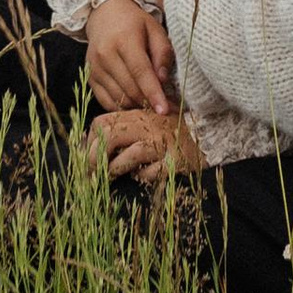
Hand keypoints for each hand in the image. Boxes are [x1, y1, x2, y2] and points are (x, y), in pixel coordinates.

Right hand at [84, 0, 172, 112]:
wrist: (105, 14)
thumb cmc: (134, 22)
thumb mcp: (154, 29)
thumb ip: (162, 53)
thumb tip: (163, 80)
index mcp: (124, 39)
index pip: (140, 72)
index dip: (153, 93)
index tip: (165, 110)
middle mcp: (105, 55)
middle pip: (130, 88)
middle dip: (150, 102)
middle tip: (167, 109)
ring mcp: (95, 68)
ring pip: (119, 98)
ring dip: (137, 106)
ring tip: (152, 105)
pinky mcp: (90, 78)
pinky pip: (106, 101)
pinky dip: (122, 107)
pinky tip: (135, 104)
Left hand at [87, 105, 201, 184]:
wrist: (206, 134)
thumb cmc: (168, 132)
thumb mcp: (143, 124)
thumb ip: (120, 130)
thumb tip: (88, 146)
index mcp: (136, 115)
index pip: (101, 123)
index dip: (89, 142)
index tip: (87, 157)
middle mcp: (147, 125)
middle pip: (109, 137)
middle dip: (94, 159)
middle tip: (91, 176)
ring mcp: (161, 143)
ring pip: (127, 157)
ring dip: (115, 170)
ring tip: (114, 176)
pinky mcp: (173, 160)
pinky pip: (149, 173)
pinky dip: (142, 177)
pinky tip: (143, 175)